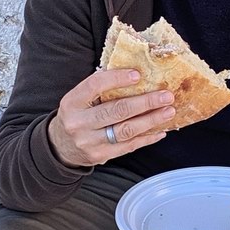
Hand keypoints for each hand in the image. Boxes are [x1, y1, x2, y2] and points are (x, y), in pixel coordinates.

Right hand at [47, 69, 176, 166]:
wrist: (60, 146)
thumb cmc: (78, 115)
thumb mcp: (79, 99)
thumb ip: (100, 88)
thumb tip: (135, 73)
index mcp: (72, 102)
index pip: (94, 86)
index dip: (117, 79)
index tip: (138, 74)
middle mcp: (78, 122)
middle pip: (116, 111)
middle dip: (145, 102)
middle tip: (166, 96)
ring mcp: (89, 142)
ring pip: (126, 130)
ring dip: (151, 120)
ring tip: (169, 111)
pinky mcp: (100, 156)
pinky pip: (129, 146)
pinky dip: (147, 138)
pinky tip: (161, 130)